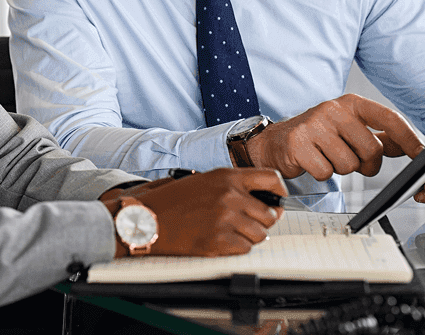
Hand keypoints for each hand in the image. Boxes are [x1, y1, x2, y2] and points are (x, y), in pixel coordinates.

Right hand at [103, 168, 287, 257]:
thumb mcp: (202, 180)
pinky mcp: (218, 241)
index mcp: (226, 176)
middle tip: (248, 222)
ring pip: (260, 234)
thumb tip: (263, 198)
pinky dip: (237, 248)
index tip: (277, 200)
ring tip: (230, 232)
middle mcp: (230, 196)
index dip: (279, 192)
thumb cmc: (171, 200)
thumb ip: (232, 185)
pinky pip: (245, 249)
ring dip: (249, 236)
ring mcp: (225, 219)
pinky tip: (220, 240)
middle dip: (262, 220)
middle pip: (270, 214)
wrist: (145, 218)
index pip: (272, 178)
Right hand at [246, 94, 424, 180]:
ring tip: (326, 158)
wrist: (274, 142)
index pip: (389, 118)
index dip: (410, 138)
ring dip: (341, 169)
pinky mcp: (298, 144)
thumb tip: (411, 145)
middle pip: (372, 149)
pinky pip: (327, 172)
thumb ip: (379, 137)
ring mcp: (314, 125)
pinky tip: (312, 162)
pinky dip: (322, 173)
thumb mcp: (349, 130)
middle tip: (351, 160)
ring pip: (349, 164)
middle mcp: (333, 109)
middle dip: (366, 164)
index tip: (424, 154)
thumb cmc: (316, 136)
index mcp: (350, 103)